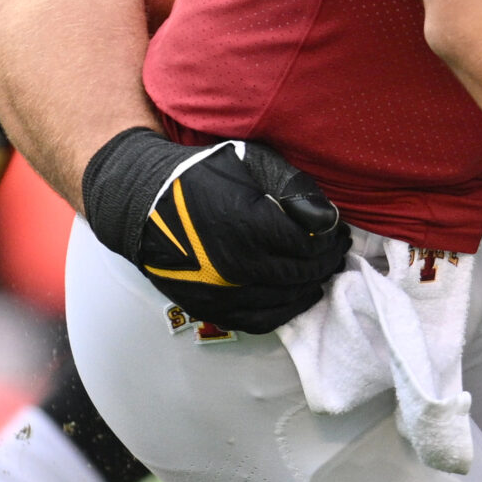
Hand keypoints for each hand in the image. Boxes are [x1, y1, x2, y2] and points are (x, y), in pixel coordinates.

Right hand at [80, 129, 348, 331]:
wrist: (143, 204)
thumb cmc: (200, 176)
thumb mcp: (250, 161)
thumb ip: (293, 186)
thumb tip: (327, 217)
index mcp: (249, 226)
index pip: (310, 244)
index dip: (330, 238)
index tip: (338, 230)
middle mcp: (236, 265)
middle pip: (302, 273)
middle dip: (327, 261)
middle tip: (338, 250)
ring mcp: (223, 292)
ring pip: (286, 300)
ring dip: (312, 285)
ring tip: (322, 270)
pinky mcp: (211, 308)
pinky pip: (262, 319)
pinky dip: (286, 310)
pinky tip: (298, 294)